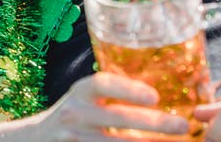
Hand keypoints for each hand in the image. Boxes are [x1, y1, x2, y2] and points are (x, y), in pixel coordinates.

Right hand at [30, 72, 191, 140]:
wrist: (38, 138)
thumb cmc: (76, 114)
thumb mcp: (85, 98)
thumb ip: (111, 94)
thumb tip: (161, 92)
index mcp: (80, 91)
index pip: (102, 83)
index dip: (128, 88)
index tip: (155, 97)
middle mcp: (74, 112)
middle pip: (117, 117)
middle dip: (153, 122)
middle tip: (182, 125)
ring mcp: (74, 136)